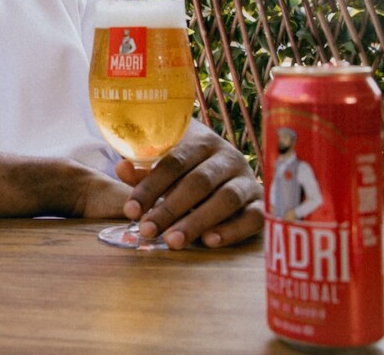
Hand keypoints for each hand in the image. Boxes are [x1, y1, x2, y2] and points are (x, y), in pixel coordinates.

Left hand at [114, 120, 263, 249]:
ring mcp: (247, 180)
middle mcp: (228, 158)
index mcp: (201, 142)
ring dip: (197, 221)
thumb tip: (122, 169)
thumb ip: (144, 170)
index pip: (174, 162)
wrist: (226, 167)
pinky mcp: (261, 203)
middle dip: (170, 208)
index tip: (131, 210)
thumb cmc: (187, 168)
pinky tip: (209, 241)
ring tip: (173, 241)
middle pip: (199, 182)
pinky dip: (232, 230)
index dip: (151, 186)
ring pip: (226, 199)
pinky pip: (254, 218)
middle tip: (147, 230)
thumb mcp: (166, 164)